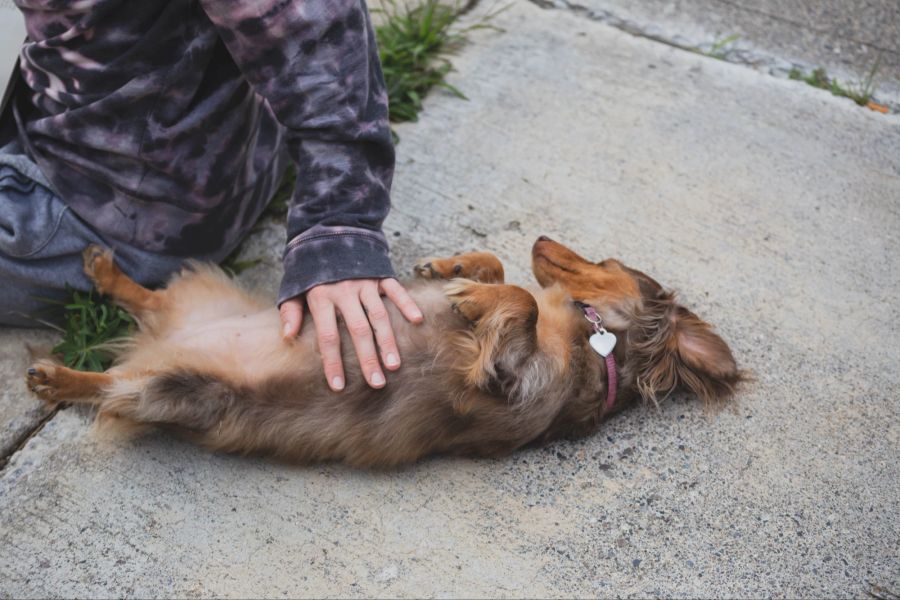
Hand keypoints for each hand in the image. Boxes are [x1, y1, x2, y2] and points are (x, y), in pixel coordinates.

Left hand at [279, 279, 423, 390]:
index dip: (332, 362)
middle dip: (367, 359)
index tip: (338, 386)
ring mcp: (365, 283)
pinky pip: (395, 290)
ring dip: (387, 342)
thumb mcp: (294, 286)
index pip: (328, 336)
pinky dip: (406, 304)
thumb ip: (291, 310)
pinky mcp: (380, 274)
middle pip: (358, 331)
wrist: (329, 230)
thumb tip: (287, 336)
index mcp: (321, 297)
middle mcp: (344, 292)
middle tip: (376, 384)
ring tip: (394, 365)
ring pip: (379, 316)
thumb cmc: (311, 267)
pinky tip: (416, 321)